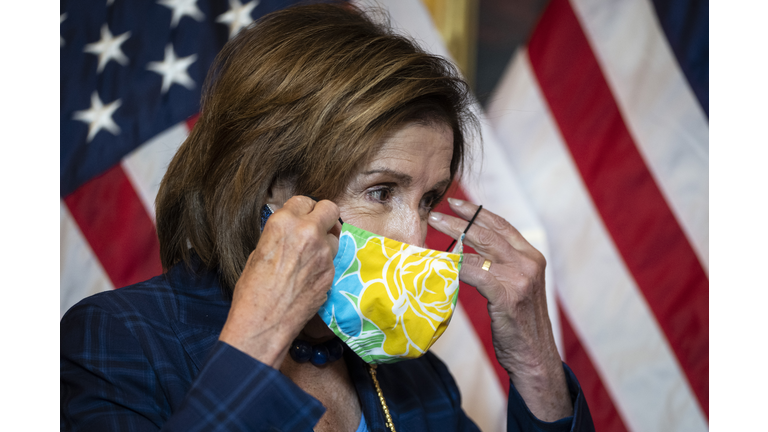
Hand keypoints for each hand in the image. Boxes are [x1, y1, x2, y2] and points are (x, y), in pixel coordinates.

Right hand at [219, 196, 340, 368]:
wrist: (264, 322)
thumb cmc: (252, 290)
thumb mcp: (259, 251)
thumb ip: (280, 235)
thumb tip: (291, 231)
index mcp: (283, 223)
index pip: (304, 200)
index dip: (303, 210)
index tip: (302, 217)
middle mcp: (307, 232)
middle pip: (329, 208)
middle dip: (324, 216)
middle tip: (316, 227)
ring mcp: (323, 253)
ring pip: (335, 235)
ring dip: (327, 241)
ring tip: (311, 256)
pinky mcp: (332, 272)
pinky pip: (333, 259)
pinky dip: (325, 263)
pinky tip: (310, 275)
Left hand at [428, 198, 572, 420]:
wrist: (534, 356)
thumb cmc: (520, 324)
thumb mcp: (517, 287)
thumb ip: (502, 267)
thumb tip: (471, 253)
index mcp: (532, 257)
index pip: (502, 226)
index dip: (478, 212)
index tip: (455, 203)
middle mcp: (529, 263)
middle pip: (488, 232)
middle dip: (459, 220)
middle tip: (434, 213)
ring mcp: (520, 278)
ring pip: (480, 249)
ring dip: (453, 237)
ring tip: (431, 230)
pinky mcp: (507, 296)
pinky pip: (475, 273)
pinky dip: (456, 265)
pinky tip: (440, 262)